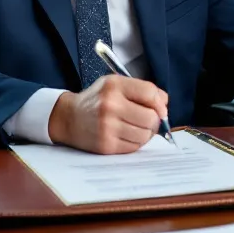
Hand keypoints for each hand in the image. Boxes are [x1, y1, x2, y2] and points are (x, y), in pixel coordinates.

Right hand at [48, 75, 169, 154]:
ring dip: (145, 133)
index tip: (160, 109)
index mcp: (114, 86)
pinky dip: (135, 143)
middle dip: (154, 121)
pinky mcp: (106, 145)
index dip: (160, 103)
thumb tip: (165, 106)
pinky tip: (126, 136)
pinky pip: (134, 147)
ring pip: (145, 135)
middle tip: (147, 120)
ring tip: (135, 128)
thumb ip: (141, 90)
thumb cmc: (97, 100)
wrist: (68, 118)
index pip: (150, 93)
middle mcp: (110, 105)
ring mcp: (107, 127)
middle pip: (151, 117)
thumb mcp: (115, 85)